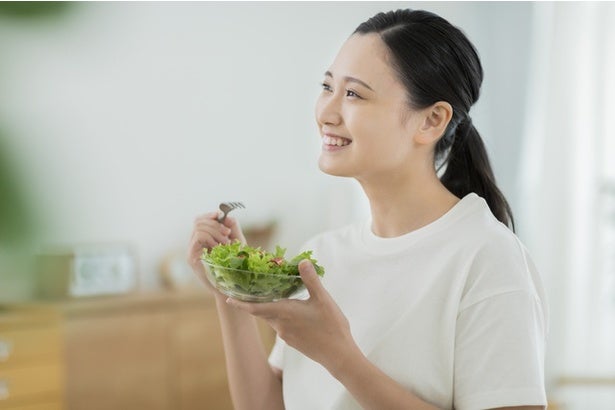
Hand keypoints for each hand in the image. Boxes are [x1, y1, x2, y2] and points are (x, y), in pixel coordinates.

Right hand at [187, 211, 246, 295]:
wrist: (233, 285)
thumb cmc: (236, 264)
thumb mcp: (237, 241)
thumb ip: (232, 227)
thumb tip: (224, 215)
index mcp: (203, 239)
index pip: (199, 220)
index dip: (209, 215)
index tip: (221, 216)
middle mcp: (194, 244)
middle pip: (198, 221)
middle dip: (215, 224)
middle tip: (227, 234)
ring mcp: (191, 251)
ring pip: (199, 228)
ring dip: (215, 232)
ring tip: (225, 244)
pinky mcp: (191, 257)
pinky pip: (198, 237)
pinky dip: (210, 238)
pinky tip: (218, 247)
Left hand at [226, 260, 356, 372]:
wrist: (338, 355)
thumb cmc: (331, 327)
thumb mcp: (322, 299)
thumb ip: (310, 280)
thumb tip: (302, 261)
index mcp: (284, 312)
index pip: (255, 308)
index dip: (240, 303)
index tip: (227, 299)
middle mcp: (280, 325)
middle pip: (262, 312)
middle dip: (255, 302)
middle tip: (251, 290)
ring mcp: (286, 335)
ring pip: (273, 318)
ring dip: (271, 308)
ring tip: (275, 296)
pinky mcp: (293, 342)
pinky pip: (282, 326)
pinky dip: (281, 316)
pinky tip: (294, 311)